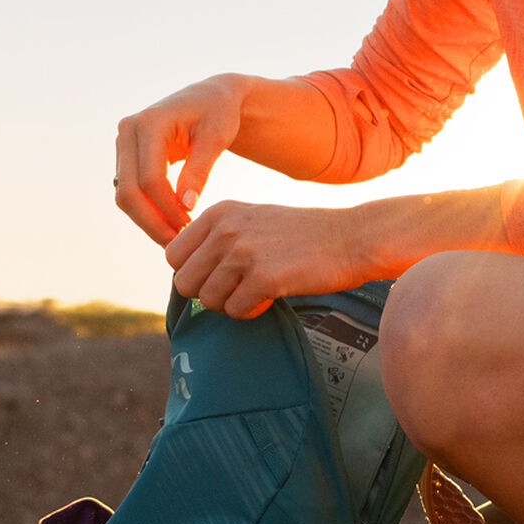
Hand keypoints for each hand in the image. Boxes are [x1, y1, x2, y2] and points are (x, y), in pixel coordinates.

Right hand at [114, 77, 246, 247]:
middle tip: (177, 244)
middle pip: (128, 191)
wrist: (211, 97)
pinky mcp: (126, 156)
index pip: (150, 179)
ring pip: (124, 195)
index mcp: (149, 122)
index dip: (168, 209)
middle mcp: (128, 131)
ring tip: (175, 238)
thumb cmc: (219, 114)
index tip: (191, 228)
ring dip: (147, 220)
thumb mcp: (216, 138)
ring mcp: (123, 143)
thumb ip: (200, 170)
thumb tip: (186, 206)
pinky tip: (168, 225)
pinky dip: (146, 211)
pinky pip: (129, 191)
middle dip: (152, 222)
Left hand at [166, 201, 364, 318]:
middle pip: (184, 282)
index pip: (173, 255)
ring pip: (208, 300)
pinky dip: (251, 311)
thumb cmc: (301, 234)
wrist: (350, 238)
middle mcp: (225, 229)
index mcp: (218, 212)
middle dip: (208, 293)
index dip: (194, 272)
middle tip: (236, 288)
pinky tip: (270, 296)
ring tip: (256, 290)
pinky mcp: (264, 278)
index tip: (219, 275)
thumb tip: (182, 274)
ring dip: (231, 303)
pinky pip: (235, 311)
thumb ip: (216, 238)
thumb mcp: (251, 220)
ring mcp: (244, 253)